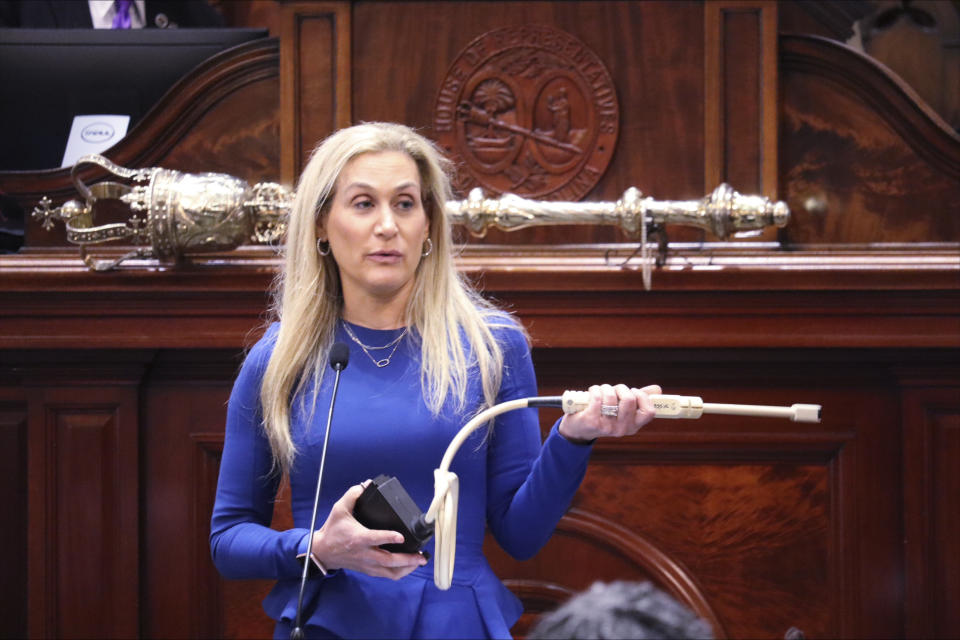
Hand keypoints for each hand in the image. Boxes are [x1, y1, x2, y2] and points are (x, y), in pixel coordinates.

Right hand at [309, 483, 426, 579]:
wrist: (323, 552)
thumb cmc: (333, 530)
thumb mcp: (339, 509)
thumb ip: (352, 495)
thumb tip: (366, 484)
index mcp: (358, 538)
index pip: (374, 539)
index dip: (388, 538)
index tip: (401, 537)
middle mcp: (364, 554)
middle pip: (387, 560)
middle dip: (407, 559)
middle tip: (422, 555)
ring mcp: (367, 564)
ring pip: (389, 572)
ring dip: (407, 568)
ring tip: (420, 560)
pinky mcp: (368, 570)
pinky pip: (387, 575)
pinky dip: (400, 572)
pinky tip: (410, 566)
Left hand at [558, 384, 661, 441]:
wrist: (578, 429)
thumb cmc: (604, 414)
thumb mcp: (623, 409)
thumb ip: (640, 399)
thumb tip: (657, 389)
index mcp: (634, 426)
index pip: (649, 412)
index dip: (642, 397)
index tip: (633, 391)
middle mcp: (622, 429)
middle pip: (629, 399)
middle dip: (620, 388)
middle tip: (614, 390)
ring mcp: (607, 427)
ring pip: (611, 396)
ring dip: (605, 388)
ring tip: (601, 391)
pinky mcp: (592, 421)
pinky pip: (597, 397)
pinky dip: (594, 390)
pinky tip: (592, 393)